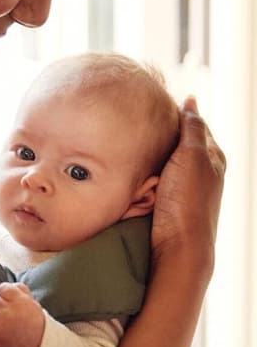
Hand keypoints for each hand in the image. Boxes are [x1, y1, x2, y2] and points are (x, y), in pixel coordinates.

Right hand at [151, 97, 225, 278]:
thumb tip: (190, 100)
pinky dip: (146, 167)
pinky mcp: (167, 200)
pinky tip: (134, 163)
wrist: (178, 246)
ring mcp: (183, 187)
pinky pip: (154, 176)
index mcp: (214, 157)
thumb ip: (192, 127)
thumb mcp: (193, 156)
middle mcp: (201, 171)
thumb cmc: (188, 201)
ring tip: (133, 137)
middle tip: (139, 118)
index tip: (154, 101)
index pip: (195, 124)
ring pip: (165, 159)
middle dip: (162, 130)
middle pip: (179, 141)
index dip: (177, 112)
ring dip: (152, 150)